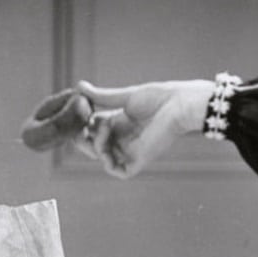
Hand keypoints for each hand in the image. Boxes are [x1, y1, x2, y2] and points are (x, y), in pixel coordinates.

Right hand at [73, 79, 213, 178]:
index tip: (78, 111)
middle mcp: (123, 139)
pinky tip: (106, 143)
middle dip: (83, 136)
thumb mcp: (124, 97)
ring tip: (103, 126)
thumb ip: (101, 97)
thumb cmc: (158, 97)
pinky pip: (116, 170)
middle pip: (93, 146)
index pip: (93, 129)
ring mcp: (130, 151)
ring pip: (101, 156)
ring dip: (95, 142)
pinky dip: (105, 159)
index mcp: (120, 123)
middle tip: (80, 124)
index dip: (82, 124)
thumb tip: (78, 86)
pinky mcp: (138, 161)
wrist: (179, 104)